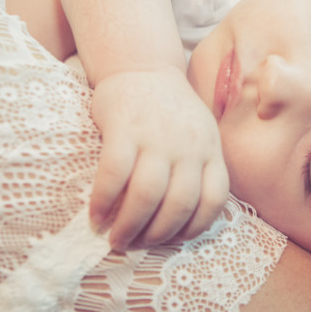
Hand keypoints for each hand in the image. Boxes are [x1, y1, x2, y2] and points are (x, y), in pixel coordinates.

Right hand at [89, 67, 228, 249]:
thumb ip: (200, 168)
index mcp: (211, 149)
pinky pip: (114, 175)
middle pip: (179, 205)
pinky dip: (103, 202)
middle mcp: (189, 146)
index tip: (174, 240)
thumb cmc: (170, 110)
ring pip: (147, 195)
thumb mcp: (201, 134)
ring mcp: (157, 137)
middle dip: (157, 235)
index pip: (214, 199)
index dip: (195, 227)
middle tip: (136, 245)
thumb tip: (185, 219)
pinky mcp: (125, 129)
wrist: (142, 66)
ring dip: (129, 226)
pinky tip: (95, 216)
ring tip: (115, 239)